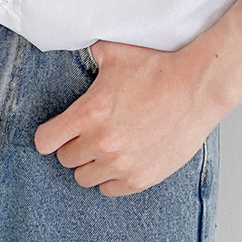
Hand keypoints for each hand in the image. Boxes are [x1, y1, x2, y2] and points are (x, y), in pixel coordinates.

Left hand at [33, 39, 231, 195]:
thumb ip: (91, 56)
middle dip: (74, 146)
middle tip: (89, 135)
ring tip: (105, 149)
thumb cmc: (158, 69)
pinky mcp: (140, 178)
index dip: (50, 135)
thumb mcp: (116, 53)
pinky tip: (121, 161)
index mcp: (88, 114)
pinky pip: (109, 190)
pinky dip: (111, 178)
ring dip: (91, 164)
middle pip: (66, 159)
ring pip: (84, 178)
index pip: (45, 142)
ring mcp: (121, 164)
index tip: (57, 132)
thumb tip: (82, 50)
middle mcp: (100, 143)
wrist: (196, 87)